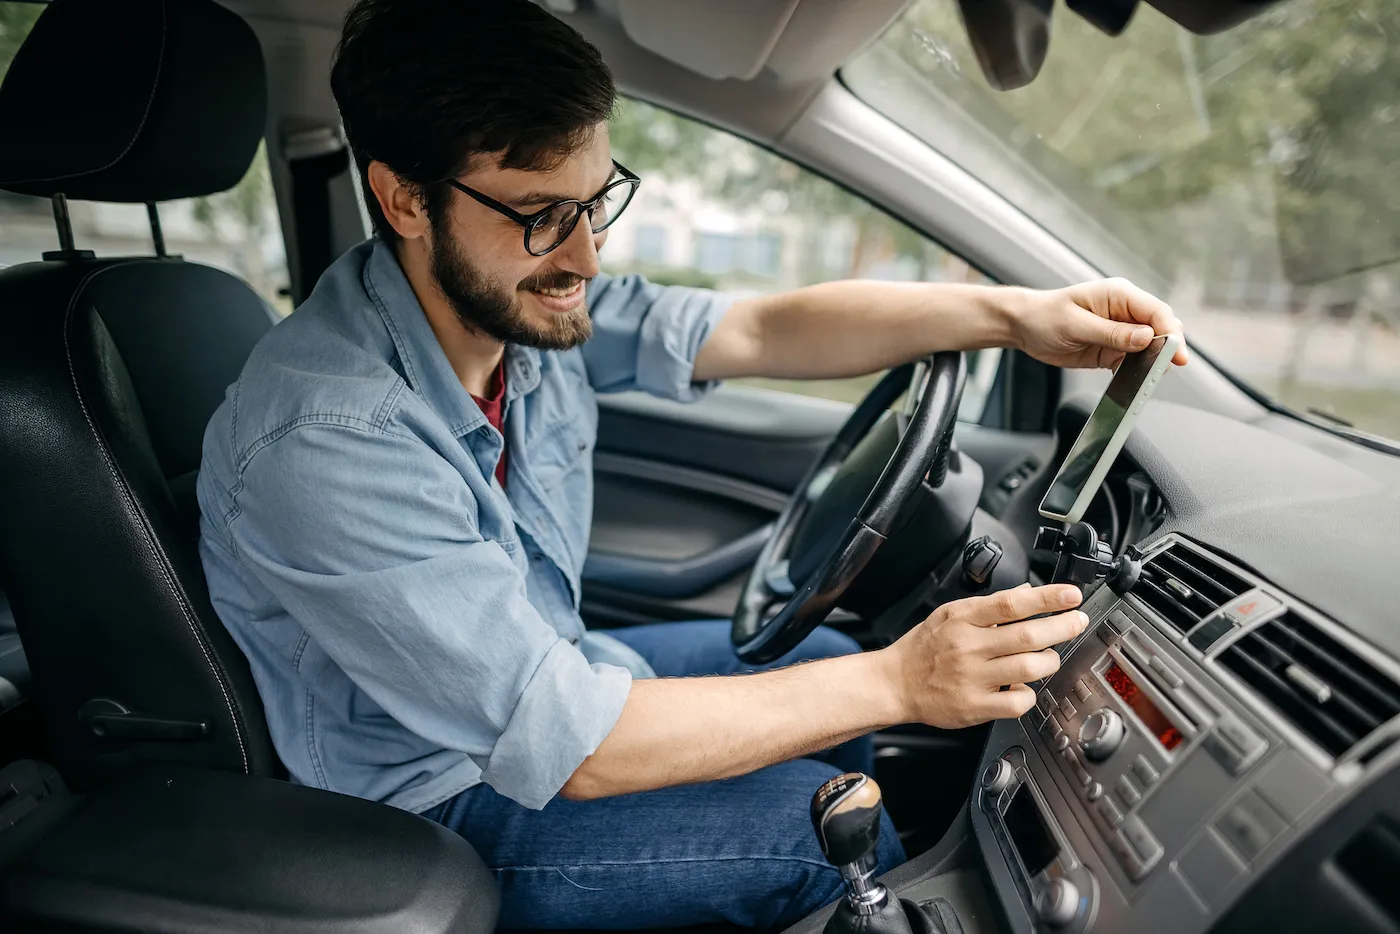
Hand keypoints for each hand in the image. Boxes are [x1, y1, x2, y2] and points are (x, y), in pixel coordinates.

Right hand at [884, 584, 1088, 728]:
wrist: (895, 683)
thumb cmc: (924, 648)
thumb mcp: (950, 614)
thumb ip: (990, 605)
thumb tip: (1026, 592)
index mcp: (963, 620)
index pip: (1012, 604)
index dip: (1047, 598)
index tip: (1071, 595)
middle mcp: (969, 647)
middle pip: (1028, 636)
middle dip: (1062, 626)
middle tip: (1077, 621)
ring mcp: (972, 678)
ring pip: (1029, 669)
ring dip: (1050, 661)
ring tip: (1050, 657)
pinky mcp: (975, 707)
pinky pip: (1017, 703)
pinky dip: (1030, 695)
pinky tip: (1025, 688)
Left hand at [1009, 278, 1189, 369]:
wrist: (1023, 327)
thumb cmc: (1044, 316)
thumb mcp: (1076, 325)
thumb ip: (1111, 333)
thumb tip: (1145, 337)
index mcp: (1119, 294)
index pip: (1156, 311)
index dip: (1171, 332)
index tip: (1176, 354)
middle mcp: (1124, 311)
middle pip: (1160, 329)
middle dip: (1166, 348)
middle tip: (1163, 369)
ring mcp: (1120, 331)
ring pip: (1150, 348)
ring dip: (1152, 362)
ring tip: (1148, 377)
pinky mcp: (1112, 349)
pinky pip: (1133, 361)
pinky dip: (1136, 371)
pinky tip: (1132, 379)